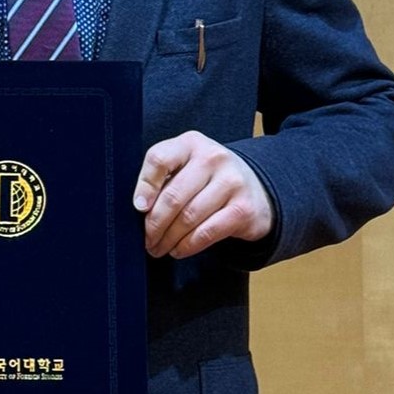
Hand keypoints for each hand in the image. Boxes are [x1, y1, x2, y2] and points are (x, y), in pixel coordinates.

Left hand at [133, 130, 272, 258]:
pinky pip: (206, 233)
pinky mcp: (243, 209)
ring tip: (158, 248)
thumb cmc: (208, 179)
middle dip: (154, 224)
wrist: (255, 189)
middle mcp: (213, 158)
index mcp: (191, 143)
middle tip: (146, 240)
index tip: (138, 208)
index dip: (144, 186)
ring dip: (168, 239)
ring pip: (188, 217)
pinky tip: (177, 250)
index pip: (159, 159)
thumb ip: (163, 178)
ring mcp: (231, 182)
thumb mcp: (186, 165)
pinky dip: (187, 246)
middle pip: (173, 195)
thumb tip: (140, 208)